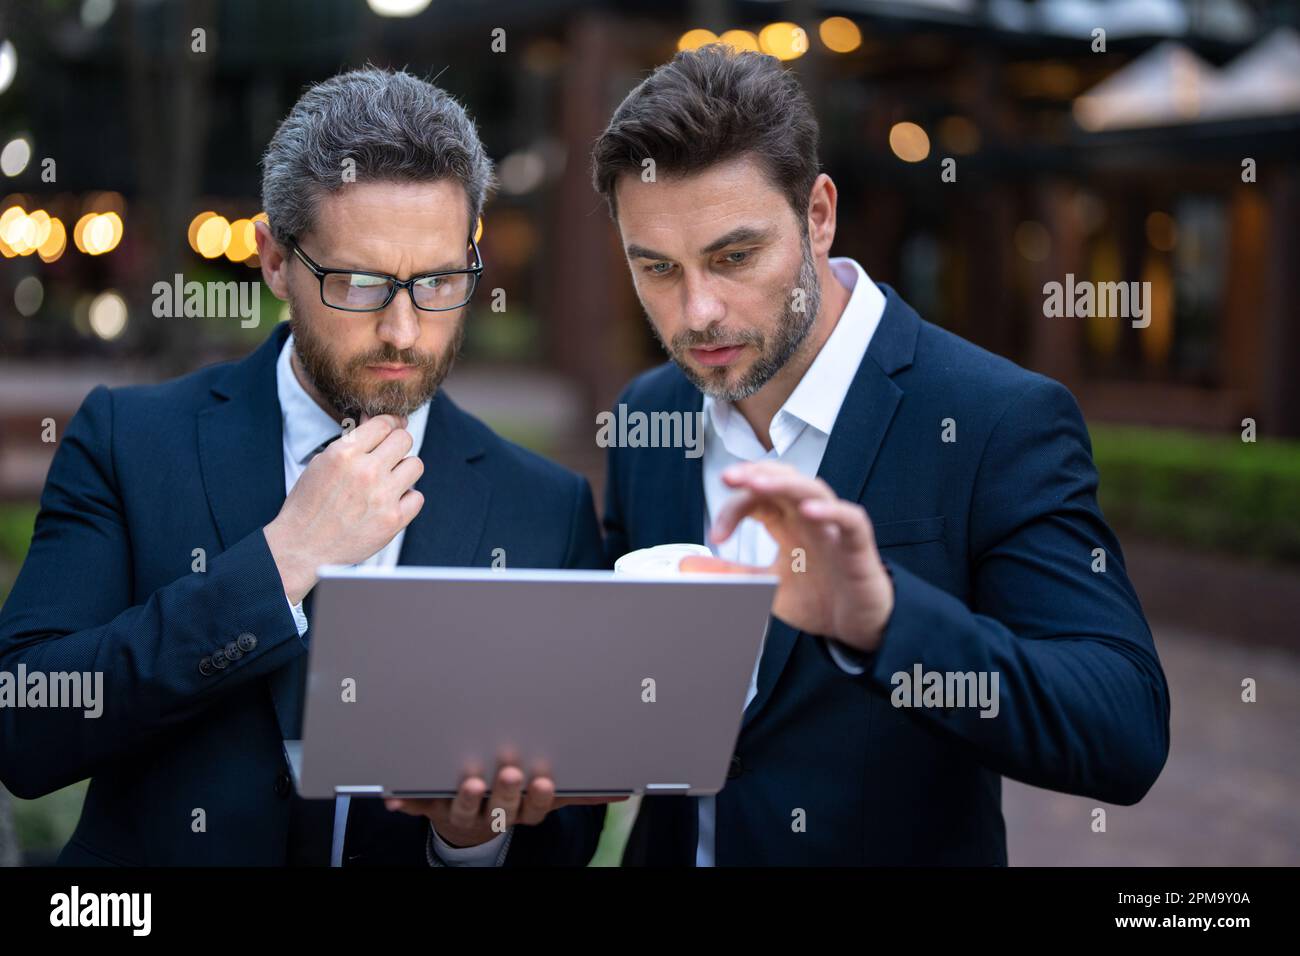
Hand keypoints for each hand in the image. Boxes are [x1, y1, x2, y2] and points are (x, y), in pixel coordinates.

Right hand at [264, 413, 424, 603]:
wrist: (303, 548)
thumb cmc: (310, 505)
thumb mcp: (321, 463)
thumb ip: (352, 442)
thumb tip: (377, 420)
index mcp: (345, 453)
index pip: (384, 424)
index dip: (391, 424)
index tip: (393, 428)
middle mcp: (366, 471)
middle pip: (405, 439)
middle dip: (398, 445)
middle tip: (389, 456)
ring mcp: (382, 496)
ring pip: (416, 465)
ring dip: (404, 471)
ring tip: (388, 481)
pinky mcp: (394, 519)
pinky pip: (417, 496)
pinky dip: (406, 499)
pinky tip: (389, 503)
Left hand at [384, 764, 624, 849]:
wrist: (471, 825)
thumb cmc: (514, 798)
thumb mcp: (547, 795)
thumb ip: (580, 790)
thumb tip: (622, 790)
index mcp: (521, 809)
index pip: (535, 806)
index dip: (539, 796)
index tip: (545, 780)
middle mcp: (492, 813)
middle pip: (501, 807)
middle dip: (506, 791)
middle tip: (511, 771)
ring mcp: (460, 810)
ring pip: (462, 807)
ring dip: (464, 796)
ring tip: (469, 780)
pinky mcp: (430, 805)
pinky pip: (416, 805)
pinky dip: (405, 801)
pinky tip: (392, 798)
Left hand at [680, 460, 893, 652]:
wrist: (856, 626)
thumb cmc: (817, 597)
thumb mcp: (762, 587)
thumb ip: (727, 574)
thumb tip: (684, 564)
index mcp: (787, 523)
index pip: (757, 499)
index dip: (733, 508)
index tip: (715, 536)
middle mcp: (809, 518)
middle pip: (784, 479)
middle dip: (757, 473)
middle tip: (728, 478)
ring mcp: (835, 529)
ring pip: (814, 489)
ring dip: (785, 483)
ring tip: (759, 483)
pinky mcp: (858, 546)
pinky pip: (850, 518)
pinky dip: (831, 510)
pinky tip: (808, 511)